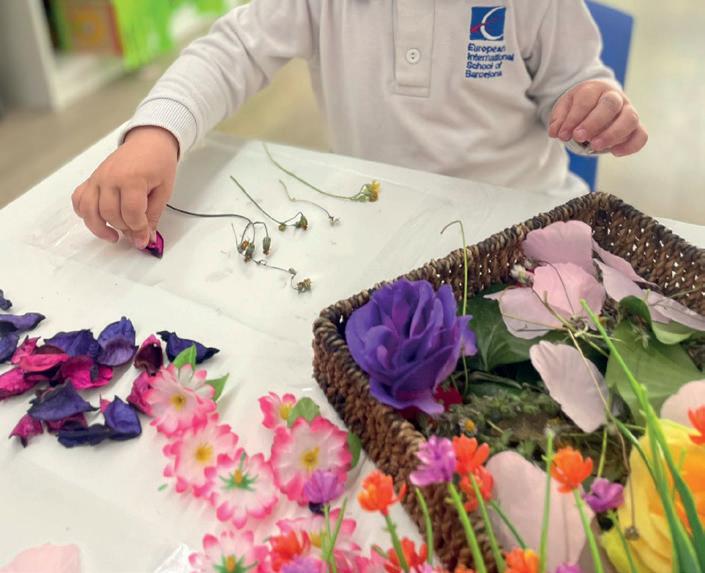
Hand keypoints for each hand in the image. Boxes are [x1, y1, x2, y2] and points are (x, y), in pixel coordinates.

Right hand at [72, 126, 178, 248]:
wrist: (149, 142)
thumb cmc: (159, 163)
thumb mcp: (164, 191)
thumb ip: (153, 215)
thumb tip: (146, 238)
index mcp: (132, 179)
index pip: (131, 213)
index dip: (138, 230)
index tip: (144, 240)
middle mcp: (110, 178)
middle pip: (110, 214)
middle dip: (123, 229)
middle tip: (136, 234)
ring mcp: (98, 178)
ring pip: (89, 210)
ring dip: (99, 228)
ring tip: (113, 236)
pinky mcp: (92, 179)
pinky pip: (79, 199)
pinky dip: (84, 213)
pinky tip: (97, 220)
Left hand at [548, 80, 647, 156]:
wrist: (597, 104)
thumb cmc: (579, 107)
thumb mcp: (565, 108)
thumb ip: (559, 119)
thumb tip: (556, 132)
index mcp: (595, 90)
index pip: (587, 99)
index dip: (574, 117)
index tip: (563, 134)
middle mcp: (615, 98)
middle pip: (610, 105)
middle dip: (594, 122)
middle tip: (579, 137)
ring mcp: (628, 112)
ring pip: (630, 119)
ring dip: (613, 133)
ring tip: (595, 146)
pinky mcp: (635, 127)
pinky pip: (641, 135)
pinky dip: (631, 145)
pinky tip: (615, 153)